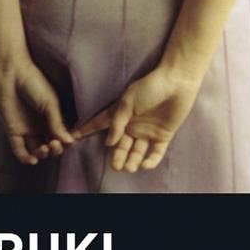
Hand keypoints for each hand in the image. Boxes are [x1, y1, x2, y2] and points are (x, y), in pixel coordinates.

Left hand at [0, 56, 73, 164]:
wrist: (11, 73)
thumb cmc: (34, 82)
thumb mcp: (50, 103)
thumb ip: (58, 123)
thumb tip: (70, 142)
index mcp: (55, 117)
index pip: (64, 136)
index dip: (67, 142)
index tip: (70, 141)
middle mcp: (42, 125)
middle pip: (52, 146)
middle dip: (56, 149)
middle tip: (54, 143)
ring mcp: (28, 129)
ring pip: (38, 151)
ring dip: (43, 154)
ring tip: (44, 147)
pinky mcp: (14, 131)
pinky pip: (20, 150)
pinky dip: (26, 158)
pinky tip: (33, 159)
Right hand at [71, 67, 200, 172]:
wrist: (176, 82)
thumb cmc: (150, 87)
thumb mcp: (127, 102)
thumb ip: (117, 123)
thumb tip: (109, 144)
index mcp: (121, 114)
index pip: (100, 125)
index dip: (87, 131)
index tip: (73, 137)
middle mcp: (132, 125)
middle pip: (121, 146)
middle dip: (117, 157)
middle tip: (116, 166)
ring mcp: (148, 131)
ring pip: (137, 152)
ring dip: (132, 161)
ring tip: (129, 167)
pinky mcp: (163, 136)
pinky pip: (155, 153)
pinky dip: (150, 161)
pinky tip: (144, 164)